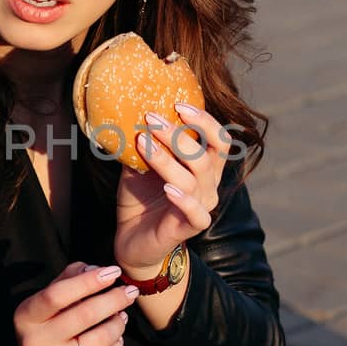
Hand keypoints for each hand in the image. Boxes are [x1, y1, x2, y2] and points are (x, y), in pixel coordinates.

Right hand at [10, 263, 133, 345]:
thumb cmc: (49, 329)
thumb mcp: (49, 303)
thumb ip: (68, 279)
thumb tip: (95, 268)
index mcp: (25, 316)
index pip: (57, 294)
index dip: (88, 281)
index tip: (113, 272)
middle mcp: (34, 342)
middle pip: (85, 314)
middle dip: (114, 299)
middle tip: (130, 292)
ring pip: (100, 338)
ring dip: (118, 324)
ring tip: (122, 317)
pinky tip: (117, 339)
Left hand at [113, 103, 230, 274]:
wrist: (132, 241)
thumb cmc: (140, 199)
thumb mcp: (138, 167)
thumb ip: (141, 144)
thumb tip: (127, 114)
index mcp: (204, 167)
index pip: (219, 139)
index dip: (204, 120)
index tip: (178, 104)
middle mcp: (209, 185)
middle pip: (207, 155)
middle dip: (179, 134)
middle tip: (151, 118)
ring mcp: (202, 206)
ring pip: (194, 178)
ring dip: (167, 158)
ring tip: (143, 143)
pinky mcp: (191, 228)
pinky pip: (195, 212)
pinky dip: (182, 198)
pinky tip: (167, 187)